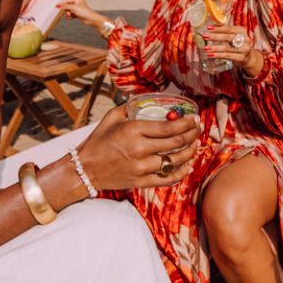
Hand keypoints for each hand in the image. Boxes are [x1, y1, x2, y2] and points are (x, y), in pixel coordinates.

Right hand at [57, 0, 103, 27]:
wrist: (91, 19)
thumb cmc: (84, 12)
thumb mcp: (73, 8)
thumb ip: (65, 6)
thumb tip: (57, 5)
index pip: (67, 0)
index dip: (62, 4)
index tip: (57, 7)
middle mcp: (78, 3)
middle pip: (68, 6)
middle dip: (66, 10)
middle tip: (68, 13)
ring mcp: (78, 9)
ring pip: (69, 10)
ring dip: (68, 13)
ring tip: (70, 16)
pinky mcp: (78, 14)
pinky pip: (72, 14)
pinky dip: (70, 16)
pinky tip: (70, 18)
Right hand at [76, 106, 199, 189]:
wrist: (85, 169)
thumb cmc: (98, 141)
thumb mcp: (112, 117)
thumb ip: (130, 107)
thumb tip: (148, 100)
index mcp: (134, 130)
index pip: (169, 128)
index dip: (187, 123)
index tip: (194, 118)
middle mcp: (140, 149)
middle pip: (176, 143)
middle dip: (192, 134)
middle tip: (197, 129)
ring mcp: (142, 168)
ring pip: (175, 161)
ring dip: (190, 152)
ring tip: (195, 145)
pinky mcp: (141, 181)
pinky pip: (167, 179)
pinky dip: (180, 173)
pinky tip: (187, 166)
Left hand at [202, 24, 260, 74]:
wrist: (249, 57)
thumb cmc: (238, 43)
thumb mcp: (234, 35)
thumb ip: (224, 30)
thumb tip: (211, 26)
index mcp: (241, 31)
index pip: (229, 28)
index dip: (218, 28)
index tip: (208, 27)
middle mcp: (244, 39)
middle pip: (228, 37)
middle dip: (215, 37)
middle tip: (205, 36)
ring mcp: (244, 49)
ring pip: (227, 48)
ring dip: (215, 48)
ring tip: (206, 48)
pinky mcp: (241, 58)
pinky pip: (227, 56)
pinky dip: (218, 55)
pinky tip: (210, 55)